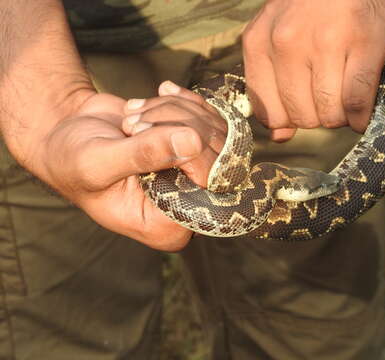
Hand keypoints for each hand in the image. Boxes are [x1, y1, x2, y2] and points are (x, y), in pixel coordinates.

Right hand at [34, 83, 224, 250]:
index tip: (144, 132)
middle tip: (133, 121)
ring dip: (175, 110)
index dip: (188, 154)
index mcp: (168, 227)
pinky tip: (160, 94)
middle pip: (219, 155)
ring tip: (134, 113)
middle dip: (177, 123)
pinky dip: (184, 100)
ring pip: (217, 131)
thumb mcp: (97, 162)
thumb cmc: (72, 160)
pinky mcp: (197, 147)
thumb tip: (192, 142)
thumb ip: (142, 155)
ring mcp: (196, 174)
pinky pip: (211, 116)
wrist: (70, 135)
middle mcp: (191, 203)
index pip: (208, 189)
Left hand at [243, 0, 384, 141]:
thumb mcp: (277, 33)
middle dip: (317, 118)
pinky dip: (360, 116)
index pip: (268, 112)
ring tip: (343, 98)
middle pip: (301, 116)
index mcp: (259, 42)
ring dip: (339, 117)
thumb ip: (272, 83)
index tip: (302, 109)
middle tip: (328, 100)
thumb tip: (280, 137)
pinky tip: (361, 113)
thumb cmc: (313, 5)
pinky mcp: (364, 44)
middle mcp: (286, 43)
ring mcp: (326, 43)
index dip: (288, 121)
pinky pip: (357, 101)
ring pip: (329, 113)